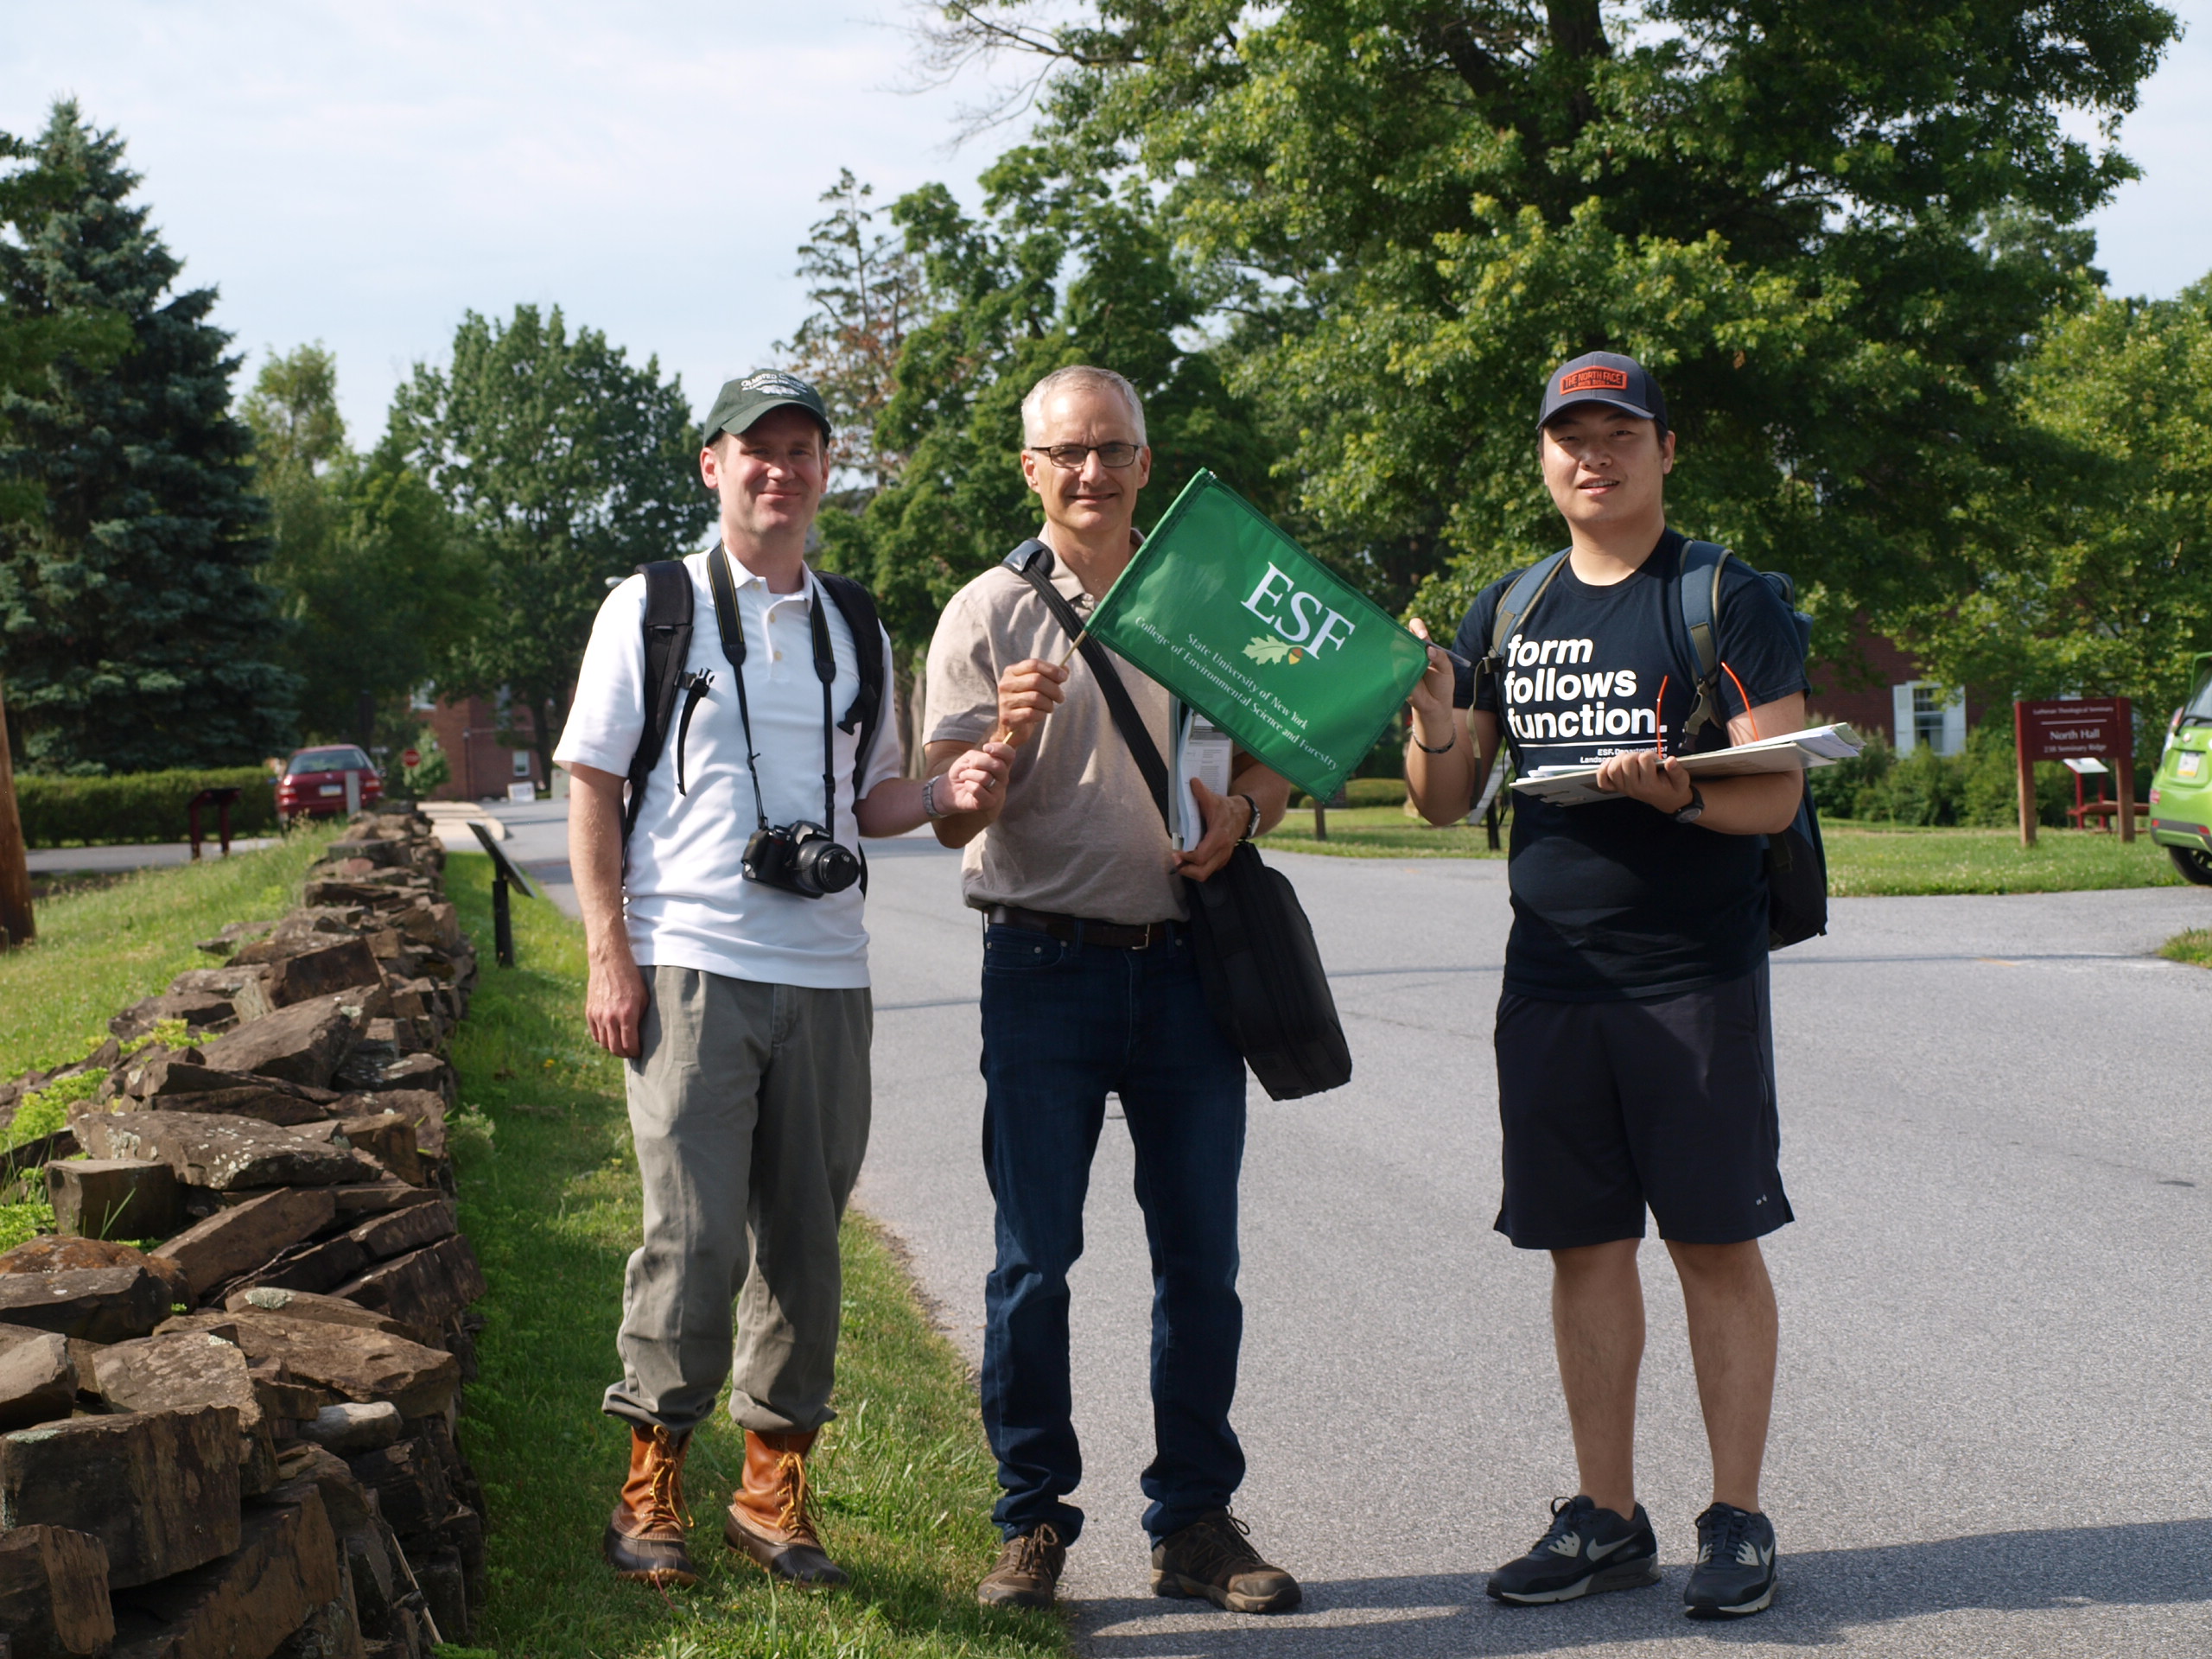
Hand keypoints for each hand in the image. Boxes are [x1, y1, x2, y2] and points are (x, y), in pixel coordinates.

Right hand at [585, 951, 647, 1058]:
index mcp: (627, 1014)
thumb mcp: (643, 998)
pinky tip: (610, 1036)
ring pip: (603, 1043)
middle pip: (614, 1048)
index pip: (629, 1044)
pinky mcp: (589, 1012)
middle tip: (629, 1053)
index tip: (639, 1052)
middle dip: (624, 1054)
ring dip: (612, 1047)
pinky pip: (594, 1034)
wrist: (610, 963)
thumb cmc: (631, 980)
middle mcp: (610, 1017)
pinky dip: (602, 1039)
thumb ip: (640, 1018)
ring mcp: (598, 1015)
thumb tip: (640, 1036)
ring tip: (620, 1045)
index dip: (635, 1052)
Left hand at [937, 742, 1013, 813]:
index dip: (1000, 749)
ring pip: (985, 777)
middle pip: (998, 766)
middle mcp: (1003, 778)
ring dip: (968, 774)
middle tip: (970, 766)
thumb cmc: (963, 771)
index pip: (1010, 754)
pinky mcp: (989, 803)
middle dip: (978, 762)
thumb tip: (988, 759)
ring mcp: (998, 792)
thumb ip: (981, 756)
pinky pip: (977, 789)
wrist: (951, 788)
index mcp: (1002, 764)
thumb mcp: (970, 757)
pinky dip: (968, 785)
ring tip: (965, 777)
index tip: (985, 748)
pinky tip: (967, 786)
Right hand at [995, 657, 1067, 746]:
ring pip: (1036, 698)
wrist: (1013, 725)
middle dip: (1054, 689)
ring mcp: (1005, 701)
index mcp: (1011, 671)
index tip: (1065, 677)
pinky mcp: (1007, 717)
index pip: (1034, 664)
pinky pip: (1031, 713)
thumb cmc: (1028, 702)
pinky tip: (1040, 715)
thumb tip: (1065, 669)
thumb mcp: (1038, 686)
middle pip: (1036, 680)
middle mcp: (1005, 684)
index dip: (1052, 670)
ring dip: (1048, 704)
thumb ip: (1051, 676)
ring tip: (1049, 708)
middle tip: (1061, 697)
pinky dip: (1041, 715)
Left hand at [1174, 779, 1246, 881]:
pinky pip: (1208, 870)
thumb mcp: (1213, 799)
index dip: (1186, 857)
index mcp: (1219, 837)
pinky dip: (1197, 868)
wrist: (1243, 815)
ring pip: (1205, 874)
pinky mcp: (1222, 860)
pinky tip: (1189, 859)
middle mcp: (1222, 850)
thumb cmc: (1225, 809)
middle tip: (1176, 860)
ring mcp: (1223, 857)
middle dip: (1186, 869)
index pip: (1201, 856)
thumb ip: (1201, 792)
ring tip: (1180, 861)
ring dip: (1190, 870)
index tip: (1176, 851)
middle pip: (1202, 872)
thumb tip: (1193, 782)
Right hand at [1405, 618, 1457, 747]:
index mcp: (1423, 645)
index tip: (1423, 637)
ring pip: (1395, 649)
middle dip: (1407, 638)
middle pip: (1401, 634)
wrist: (1435, 705)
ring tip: (1417, 667)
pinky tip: (1408, 674)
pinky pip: (1394, 667)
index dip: (1417, 627)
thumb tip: (1428, 649)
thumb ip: (1440, 657)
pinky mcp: (1395, 674)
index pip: (1415, 627)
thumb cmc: (1442, 685)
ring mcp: (1400, 661)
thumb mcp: (1447, 669)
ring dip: (1406, 653)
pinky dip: (1402, 668)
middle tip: (1417, 646)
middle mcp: (1409, 650)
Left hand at [1594, 747, 1694, 812]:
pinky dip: (1603, 770)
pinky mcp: (1618, 788)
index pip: (1644, 760)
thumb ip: (1677, 770)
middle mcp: (1635, 788)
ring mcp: (1625, 789)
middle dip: (1636, 755)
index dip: (1650, 755)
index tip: (1655, 759)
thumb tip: (1670, 761)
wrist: (1668, 800)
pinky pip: (1603, 781)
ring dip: (1621, 758)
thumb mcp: (1681, 780)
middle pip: (1627, 762)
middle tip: (1643, 759)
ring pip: (1613, 769)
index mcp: (1650, 785)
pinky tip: (1611, 762)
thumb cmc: (1673, 788)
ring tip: (1631, 758)